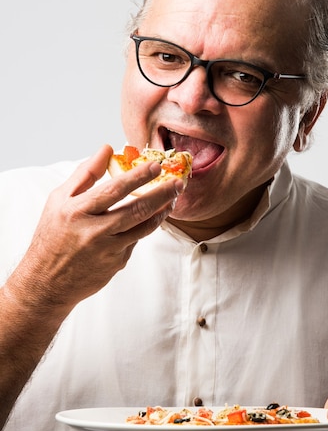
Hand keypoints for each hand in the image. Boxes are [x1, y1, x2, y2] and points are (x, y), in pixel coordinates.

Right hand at [5, 144, 183, 314]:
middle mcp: (94, 231)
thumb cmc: (52, 236)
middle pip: (136, 209)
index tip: (156, 166)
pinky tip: (150, 218)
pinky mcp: (117, 263)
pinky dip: (144, 228)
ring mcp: (108, 250)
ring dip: (161, 212)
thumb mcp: (59, 201)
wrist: (47, 281)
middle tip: (178, 182)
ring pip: (144, 227)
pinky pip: (136, 241)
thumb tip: (106, 149)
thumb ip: (85, 174)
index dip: (138, 177)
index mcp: (77, 211)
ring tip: (172, 199)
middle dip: (161, 194)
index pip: (114, 190)